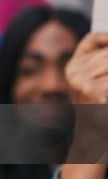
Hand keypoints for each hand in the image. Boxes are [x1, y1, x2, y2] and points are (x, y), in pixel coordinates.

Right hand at [63, 33, 107, 178]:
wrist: (93, 141)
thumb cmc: (100, 110)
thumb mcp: (97, 83)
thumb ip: (103, 63)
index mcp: (73, 67)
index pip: (92, 40)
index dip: (107, 37)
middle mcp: (73, 72)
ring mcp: (82, 81)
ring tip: (107, 92)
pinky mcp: (94, 92)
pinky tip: (106, 100)